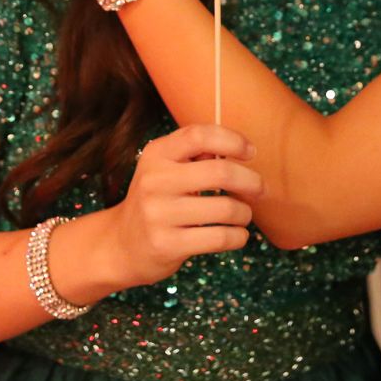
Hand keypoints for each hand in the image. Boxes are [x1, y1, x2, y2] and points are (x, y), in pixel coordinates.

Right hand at [106, 124, 263, 288]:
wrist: (119, 245)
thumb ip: (196, 155)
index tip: (250, 152)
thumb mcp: (165, 169)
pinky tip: (238, 235)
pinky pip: (219, 238)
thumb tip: (241, 149)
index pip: (199, 135)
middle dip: (250, 180)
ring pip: (225, 208)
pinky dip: (238, 237)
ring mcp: (158, 214)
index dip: (232, 140)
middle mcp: (154, 181)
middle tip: (260, 188)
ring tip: (244, 214)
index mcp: (157, 154)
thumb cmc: (157, 201)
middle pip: (220, 171)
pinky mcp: (166, 245)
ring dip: (245, 213)